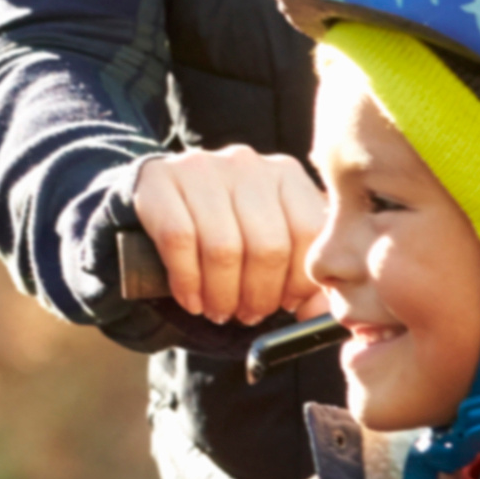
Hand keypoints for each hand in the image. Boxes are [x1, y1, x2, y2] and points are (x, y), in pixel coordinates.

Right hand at [124, 145, 328, 327]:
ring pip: (223, 248)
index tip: (285, 305)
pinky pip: (180, 242)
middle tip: (248, 315)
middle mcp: (247, 163)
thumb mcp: (271, 243)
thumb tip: (319, 315)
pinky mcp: (160, 181)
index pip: (309, 232)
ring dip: (222, 295)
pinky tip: (190, 299)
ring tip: (219, 312)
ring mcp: (201, 168)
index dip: (298, 280)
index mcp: (285, 174)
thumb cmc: (227, 229)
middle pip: (267, 245)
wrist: (160, 198)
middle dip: (259, 295)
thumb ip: (303, 277)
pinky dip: (187, 282)